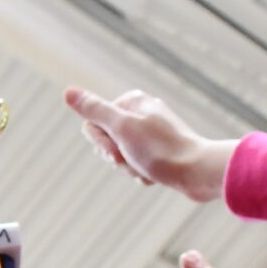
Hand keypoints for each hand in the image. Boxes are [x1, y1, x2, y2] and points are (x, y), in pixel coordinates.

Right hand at [65, 88, 232, 202]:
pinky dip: (141, 173)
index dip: (102, 143)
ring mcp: (150, 132)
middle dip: (116, 157)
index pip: (93, 124)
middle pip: (105, 141)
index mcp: (132, 101)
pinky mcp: (159, 150)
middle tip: (135, 160)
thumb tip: (68, 92)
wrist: (198, 172)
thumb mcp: (121, 128)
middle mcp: (141, 112)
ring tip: (147, 169)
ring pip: (119, 156)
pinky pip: (136, 164)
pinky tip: (155, 176)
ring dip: (128, 168)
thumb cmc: (161, 150)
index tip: (120, 148)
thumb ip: (94, 110)